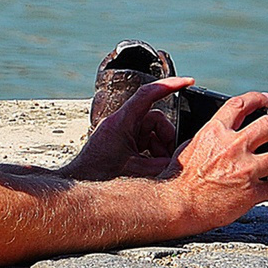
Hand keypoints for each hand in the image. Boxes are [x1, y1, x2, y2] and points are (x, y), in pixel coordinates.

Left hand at [62, 77, 189, 180]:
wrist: (78, 186)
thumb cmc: (99, 176)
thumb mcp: (138, 171)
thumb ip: (163, 163)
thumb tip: (181, 160)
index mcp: (122, 121)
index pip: (148, 94)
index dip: (171, 85)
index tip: (188, 81)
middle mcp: (120, 123)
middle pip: (155, 120)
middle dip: (167, 139)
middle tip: (170, 159)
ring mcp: (120, 133)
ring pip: (151, 133)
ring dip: (159, 149)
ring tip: (156, 168)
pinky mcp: (120, 143)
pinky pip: (143, 142)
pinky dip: (150, 154)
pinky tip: (148, 169)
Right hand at [166, 91, 267, 230]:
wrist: (178, 204)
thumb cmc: (180, 178)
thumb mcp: (191, 145)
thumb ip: (212, 136)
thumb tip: (225, 133)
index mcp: (215, 131)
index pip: (241, 104)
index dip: (258, 98)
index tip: (267, 99)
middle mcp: (233, 145)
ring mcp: (245, 168)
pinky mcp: (252, 191)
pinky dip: (267, 191)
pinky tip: (258, 193)